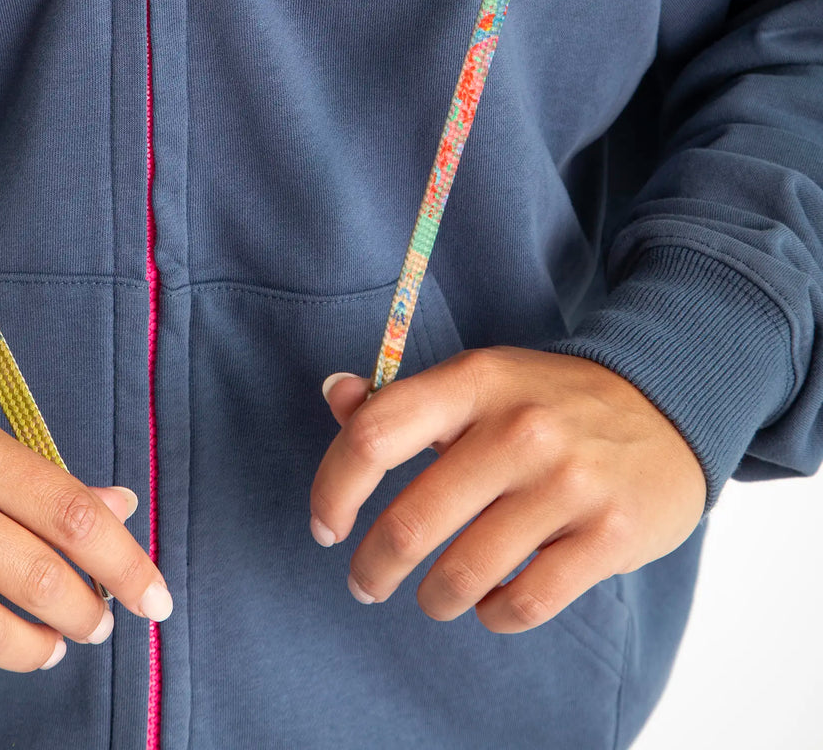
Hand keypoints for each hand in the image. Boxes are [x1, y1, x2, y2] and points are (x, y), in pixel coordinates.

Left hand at [309, 346, 706, 629]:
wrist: (667, 402)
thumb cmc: (550, 399)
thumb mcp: (480, 379)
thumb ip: (403, 397)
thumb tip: (334, 393)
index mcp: (477, 381)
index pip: (376, 433)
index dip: (334, 487)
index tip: (327, 525)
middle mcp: (520, 428)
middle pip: (414, 520)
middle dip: (374, 567)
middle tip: (366, 583)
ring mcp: (568, 483)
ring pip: (465, 573)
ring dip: (433, 598)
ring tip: (432, 596)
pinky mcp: (610, 535)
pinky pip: (526, 603)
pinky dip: (494, 613)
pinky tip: (491, 601)